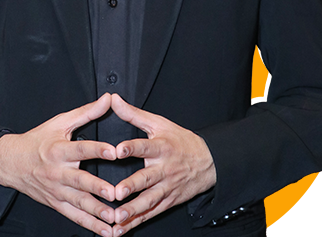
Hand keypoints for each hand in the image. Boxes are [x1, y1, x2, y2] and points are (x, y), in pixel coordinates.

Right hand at [0, 93, 116, 236]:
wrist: (11, 163)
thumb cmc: (38, 140)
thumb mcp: (60, 122)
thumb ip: (86, 112)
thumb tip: (108, 98)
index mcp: (59, 150)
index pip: (81, 149)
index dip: (98, 150)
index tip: (114, 152)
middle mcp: (58, 172)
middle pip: (80, 181)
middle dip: (98, 187)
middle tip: (115, 192)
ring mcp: (57, 191)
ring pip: (79, 204)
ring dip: (98, 212)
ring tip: (115, 217)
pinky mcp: (57, 204)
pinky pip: (75, 217)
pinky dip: (91, 225)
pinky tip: (107, 231)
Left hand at [110, 94, 215, 235]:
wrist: (208, 161)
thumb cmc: (179, 140)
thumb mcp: (158, 123)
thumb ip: (133, 113)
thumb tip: (113, 99)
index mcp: (161, 146)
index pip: (145, 146)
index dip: (132, 147)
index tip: (118, 150)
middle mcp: (164, 168)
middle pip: (147, 178)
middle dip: (132, 186)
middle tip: (117, 192)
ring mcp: (167, 187)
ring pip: (149, 200)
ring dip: (133, 209)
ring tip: (118, 216)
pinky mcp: (168, 201)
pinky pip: (151, 213)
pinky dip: (136, 222)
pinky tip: (121, 228)